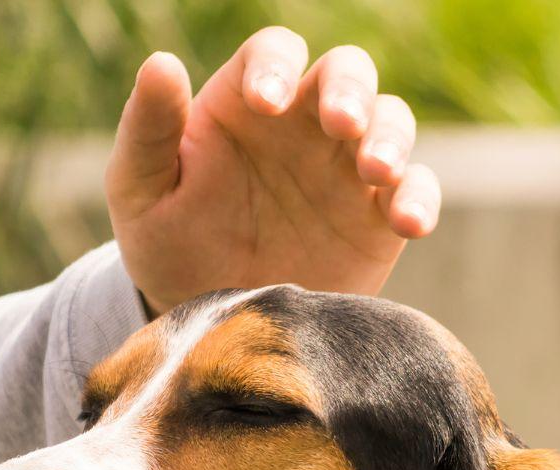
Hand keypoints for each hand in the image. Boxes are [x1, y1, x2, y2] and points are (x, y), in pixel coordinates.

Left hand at [105, 27, 440, 315]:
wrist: (214, 325)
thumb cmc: (168, 246)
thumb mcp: (140, 192)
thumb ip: (148, 131)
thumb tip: (161, 63)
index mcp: (248, 103)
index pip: (273, 55)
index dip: (275, 66)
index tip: (265, 103)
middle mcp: (305, 127)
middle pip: (347, 74)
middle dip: (349, 89)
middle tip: (340, 123)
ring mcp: (347, 172)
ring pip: (391, 123)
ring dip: (391, 138)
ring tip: (377, 171)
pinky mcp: (378, 221)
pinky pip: (416, 192)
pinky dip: (419, 199)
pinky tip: (409, 223)